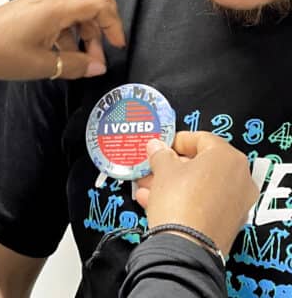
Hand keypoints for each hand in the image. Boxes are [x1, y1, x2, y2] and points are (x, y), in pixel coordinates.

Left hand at [0, 0, 124, 78]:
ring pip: (77, 2)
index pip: (99, 3)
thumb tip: (96, 67)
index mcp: (55, 7)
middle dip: (105, 14)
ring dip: (86, 27)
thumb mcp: (40, 65)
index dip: (113, 24)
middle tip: (105, 42)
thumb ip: (74, 65)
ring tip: (82, 59)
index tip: (116, 46)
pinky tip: (64, 54)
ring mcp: (41, 1)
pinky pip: (61, 11)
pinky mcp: (33, 8)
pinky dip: (70, 29)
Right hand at [135, 132, 258, 255]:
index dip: (176, 140)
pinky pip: (205, 202)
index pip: (201, 138)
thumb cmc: (179, 200)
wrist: (186, 248)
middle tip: (153, 167)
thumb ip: (160, 154)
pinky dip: (184, 199)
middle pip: (202, 163)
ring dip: (173, 183)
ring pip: (201, 185)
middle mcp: (240, 177)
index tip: (160, 146)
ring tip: (148, 187)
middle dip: (172, 165)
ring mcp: (238, 202)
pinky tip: (155, 202)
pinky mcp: (230, 223)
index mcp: (227, 157)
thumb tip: (157, 147)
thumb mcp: (163, 170)